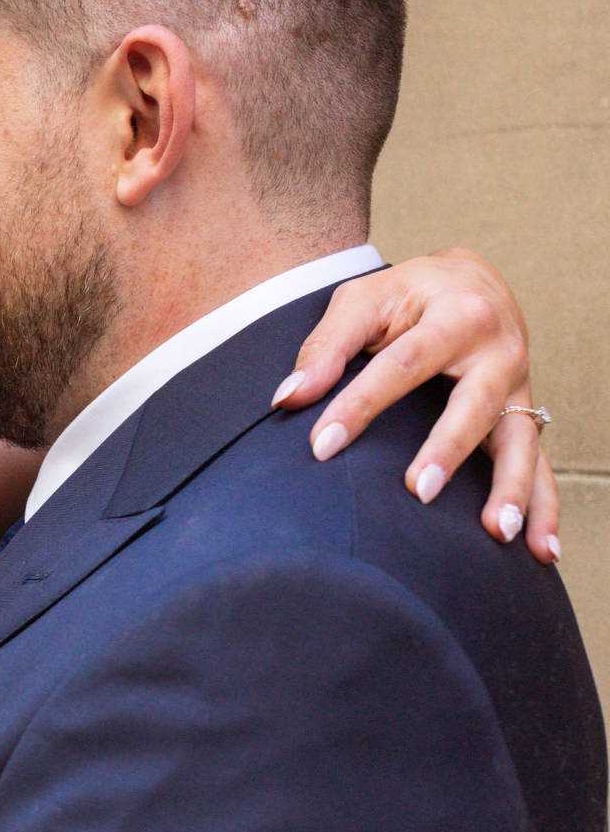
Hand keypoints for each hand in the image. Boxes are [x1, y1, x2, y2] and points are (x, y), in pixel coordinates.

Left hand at [271, 249, 558, 564]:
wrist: (472, 281)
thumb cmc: (408, 296)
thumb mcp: (364, 300)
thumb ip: (326, 346)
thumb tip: (288, 396)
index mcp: (457, 313)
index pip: (402, 364)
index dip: (359, 405)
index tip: (321, 447)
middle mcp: (498, 351)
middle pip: (474, 404)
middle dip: (447, 449)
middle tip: (418, 492)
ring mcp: (519, 388)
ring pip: (520, 441)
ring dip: (511, 488)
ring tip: (495, 532)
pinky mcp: (524, 417)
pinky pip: (541, 466)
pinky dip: (543, 509)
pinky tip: (540, 550)